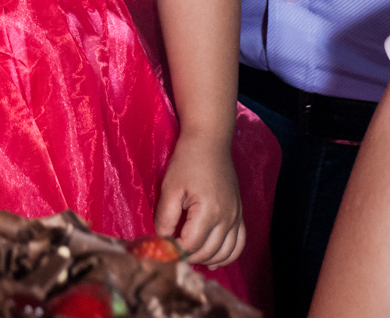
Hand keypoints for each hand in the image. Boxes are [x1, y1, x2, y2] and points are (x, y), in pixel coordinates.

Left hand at [155, 133, 244, 266]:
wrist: (210, 141)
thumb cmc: (187, 160)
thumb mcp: (170, 187)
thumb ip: (166, 217)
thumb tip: (162, 240)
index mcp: (209, 212)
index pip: (191, 245)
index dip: (175, 250)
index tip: (162, 248)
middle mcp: (227, 218)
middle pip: (208, 252)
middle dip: (188, 256)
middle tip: (172, 252)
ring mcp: (236, 217)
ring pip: (225, 253)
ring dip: (207, 259)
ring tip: (189, 257)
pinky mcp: (239, 214)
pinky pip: (239, 244)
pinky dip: (227, 256)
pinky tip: (213, 260)